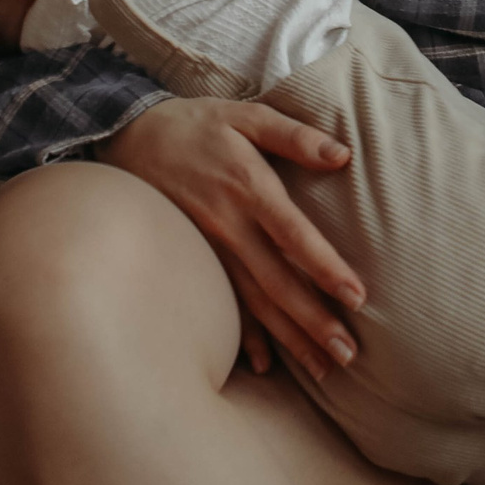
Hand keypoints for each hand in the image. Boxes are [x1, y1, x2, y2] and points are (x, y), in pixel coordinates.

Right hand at [99, 94, 366, 383]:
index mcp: (248, 187)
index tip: (356, 298)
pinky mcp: (194, 261)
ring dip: (288, 338)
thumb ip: (294, 135)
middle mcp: (229, 226)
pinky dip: (243, 336)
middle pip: (276, 282)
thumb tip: (342, 154)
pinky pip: (222, 303)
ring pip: (254, 302)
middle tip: (347, 355)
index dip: (325, 267)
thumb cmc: (195, 125)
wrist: (127, 137)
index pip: (293, 235)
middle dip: (312, 322)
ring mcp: (208, 249)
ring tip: (322, 368)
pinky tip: (264, 364)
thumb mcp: (245, 116)